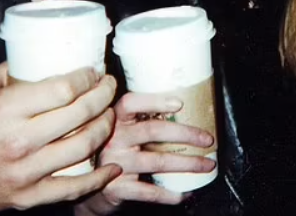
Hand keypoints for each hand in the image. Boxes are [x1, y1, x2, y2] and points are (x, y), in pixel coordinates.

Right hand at [0, 63, 120, 213]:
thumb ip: (8, 73)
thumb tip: (35, 59)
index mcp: (5, 110)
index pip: (62, 90)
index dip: (86, 78)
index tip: (93, 72)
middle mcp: (19, 141)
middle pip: (79, 115)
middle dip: (102, 97)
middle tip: (108, 86)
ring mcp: (25, 173)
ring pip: (82, 148)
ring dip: (104, 128)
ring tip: (108, 115)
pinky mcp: (27, 196)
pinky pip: (71, 188)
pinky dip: (97, 177)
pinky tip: (110, 166)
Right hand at [75, 92, 215, 214]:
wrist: (88, 188)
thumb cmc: (114, 152)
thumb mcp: (120, 131)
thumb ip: (139, 121)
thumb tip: (182, 112)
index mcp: (114, 119)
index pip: (131, 103)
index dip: (154, 101)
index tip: (179, 103)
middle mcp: (112, 138)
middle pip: (152, 130)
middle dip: (185, 133)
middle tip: (207, 139)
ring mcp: (113, 163)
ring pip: (157, 161)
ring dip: (187, 164)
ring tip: (207, 165)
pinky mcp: (116, 188)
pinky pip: (149, 191)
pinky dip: (171, 193)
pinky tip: (185, 193)